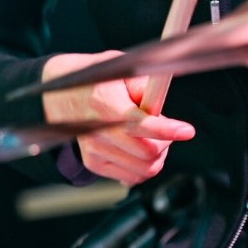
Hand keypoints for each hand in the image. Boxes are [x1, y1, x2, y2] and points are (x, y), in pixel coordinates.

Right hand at [41, 51, 194, 185]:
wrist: (60, 96)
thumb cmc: (96, 82)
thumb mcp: (118, 70)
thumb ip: (143, 85)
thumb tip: (161, 101)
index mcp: (105, 103)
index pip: (140, 125)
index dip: (168, 130)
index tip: (187, 130)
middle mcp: (96, 130)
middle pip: (148, 152)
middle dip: (164, 142)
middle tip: (163, 130)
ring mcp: (94, 150)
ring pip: (144, 169)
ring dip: (156, 156)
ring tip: (150, 139)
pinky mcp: (93, 163)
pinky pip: (133, 177)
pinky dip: (143, 166)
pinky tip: (137, 149)